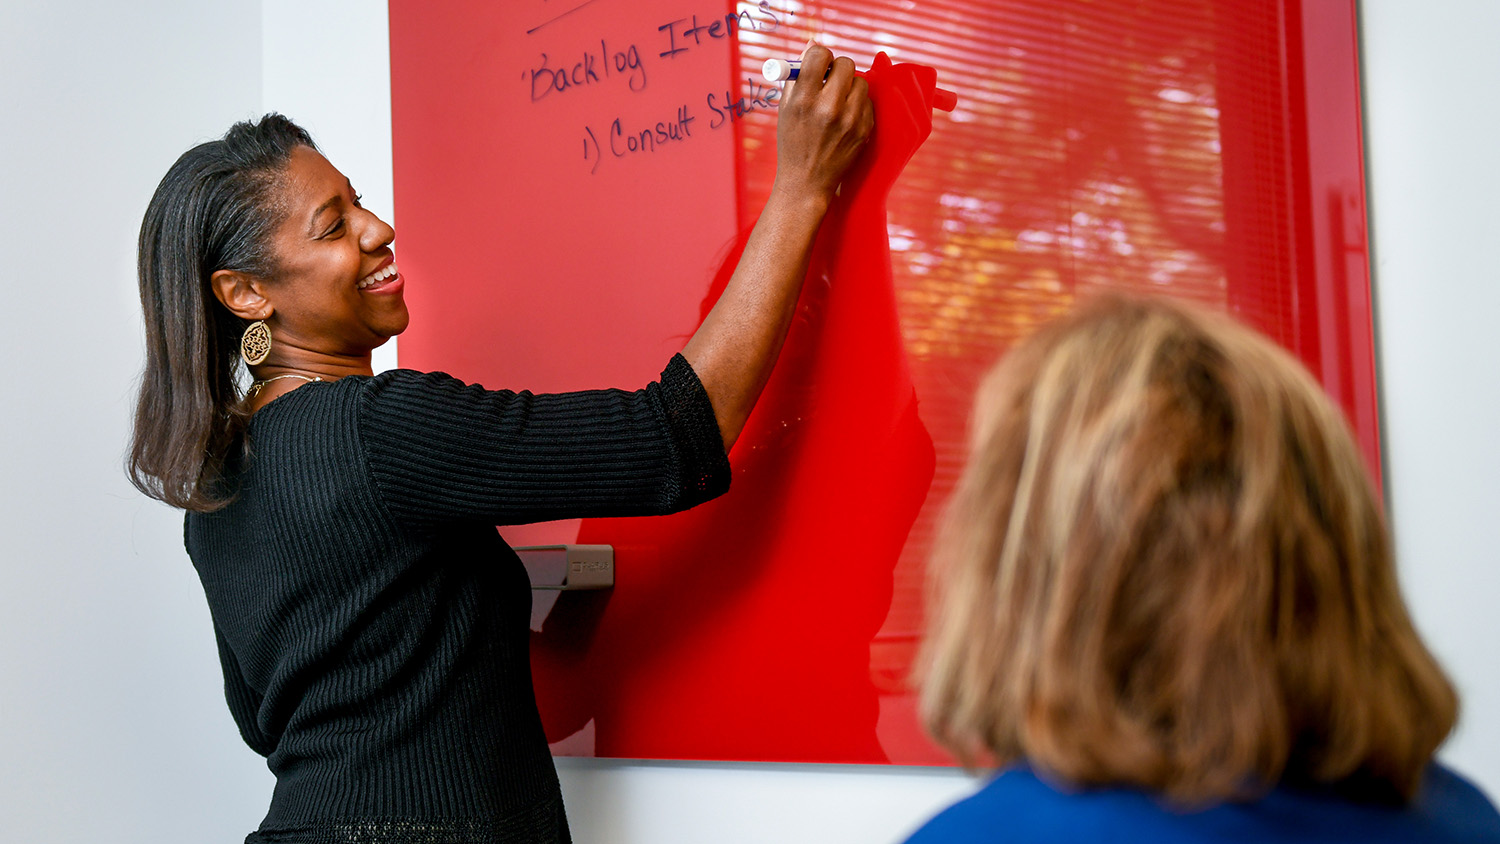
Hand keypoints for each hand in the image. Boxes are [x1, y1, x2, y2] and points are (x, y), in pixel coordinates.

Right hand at [772, 44, 874, 204]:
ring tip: (838, 102)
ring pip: (861, 82)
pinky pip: (868, 102)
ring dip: (850, 87)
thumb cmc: (793, 142)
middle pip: (846, 64)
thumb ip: (798, 77)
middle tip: (831, 80)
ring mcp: (849, 120)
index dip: (819, 56)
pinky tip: (845, 118)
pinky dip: (858, 105)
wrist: (807, 182)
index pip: (819, 55)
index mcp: (803, 100)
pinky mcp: (864, 130)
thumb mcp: (785, 109)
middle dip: (838, 68)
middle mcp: (828, 108)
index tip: (819, 65)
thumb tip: (813, 45)